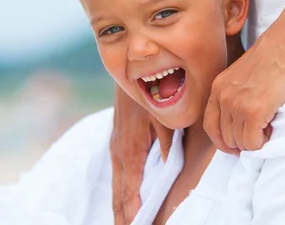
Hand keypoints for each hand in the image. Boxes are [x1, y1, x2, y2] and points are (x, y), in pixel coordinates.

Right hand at [110, 85, 172, 223]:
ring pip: (116, 186)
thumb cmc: (148, 94)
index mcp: (130, 150)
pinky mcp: (117, 143)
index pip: (129, 192)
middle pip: (118, 195)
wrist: (127, 73)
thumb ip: (167, 144)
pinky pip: (117, 175)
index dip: (133, 213)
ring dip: (120, 208)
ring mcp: (115, 148)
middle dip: (123, 217)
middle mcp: (119, 153)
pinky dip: (120, 192)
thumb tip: (169, 169)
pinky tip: (124, 202)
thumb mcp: (162, 117)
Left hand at [204, 27, 284, 153]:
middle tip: (257, 135)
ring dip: (253, 142)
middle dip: (241, 142)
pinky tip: (270, 129)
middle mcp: (223, 97)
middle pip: (225, 137)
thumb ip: (235, 94)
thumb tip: (239, 119)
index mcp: (218, 87)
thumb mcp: (242, 74)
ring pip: (239, 142)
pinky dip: (262, 142)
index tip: (235, 145)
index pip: (210, 126)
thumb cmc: (273, 56)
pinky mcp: (254, 111)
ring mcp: (237, 105)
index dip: (222, 141)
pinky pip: (253, 142)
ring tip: (266, 128)